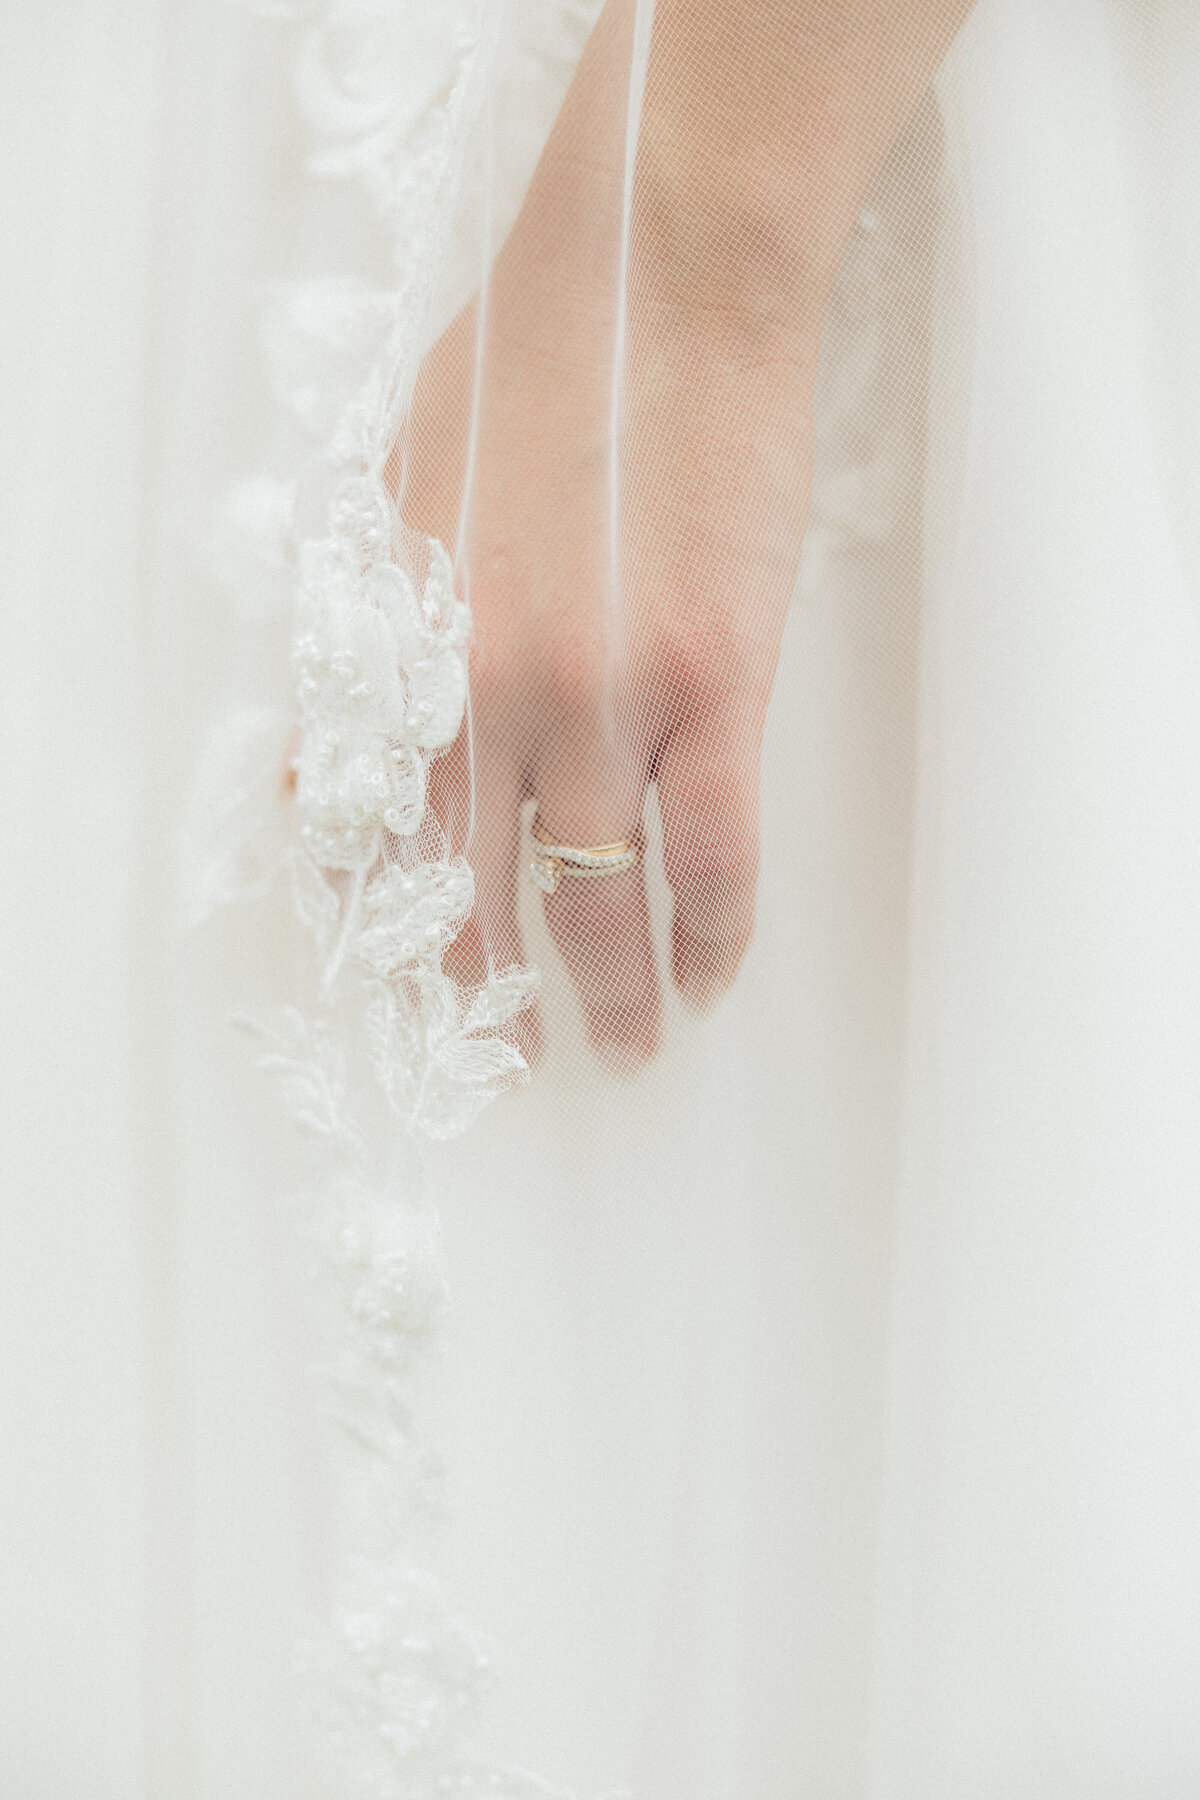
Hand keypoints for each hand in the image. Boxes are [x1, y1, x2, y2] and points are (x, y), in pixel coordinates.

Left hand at [396, 0, 970, 1070]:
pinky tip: (711, 975)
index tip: (424, 990)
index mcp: (407, 655)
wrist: (662, 277)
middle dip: (494, 993)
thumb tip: (304, 766)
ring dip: (611, 990)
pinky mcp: (716, 683)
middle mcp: (490, 700)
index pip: (384, 841)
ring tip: (625, 1044)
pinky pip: (715, 854)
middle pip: (481, 890)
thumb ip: (357, 645)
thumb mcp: (395, 497)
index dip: (404, 933)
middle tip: (516, 1053)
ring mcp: (607, 699)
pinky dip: (713, 933)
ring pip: (599, 895)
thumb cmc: (529, 365)